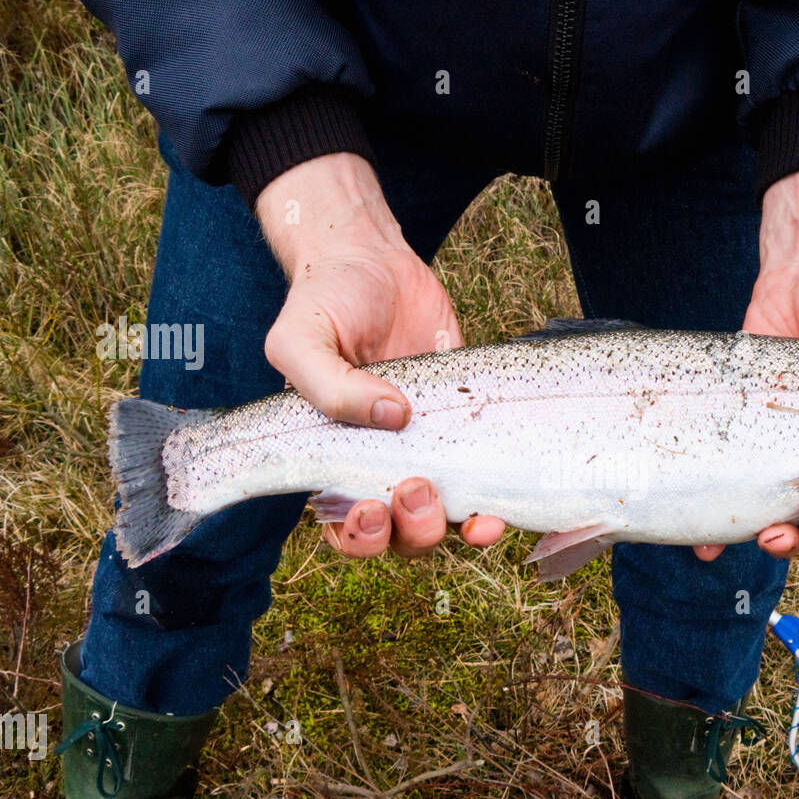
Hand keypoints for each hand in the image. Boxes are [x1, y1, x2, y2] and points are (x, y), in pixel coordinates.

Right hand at [256, 153, 505, 557]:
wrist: (375, 262)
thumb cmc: (327, 301)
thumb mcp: (302, 338)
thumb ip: (327, 384)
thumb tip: (390, 417)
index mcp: (331, 459)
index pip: (341, 526)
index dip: (357, 536)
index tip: (370, 508)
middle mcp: (380, 466)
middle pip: (395, 535)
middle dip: (409, 530)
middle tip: (417, 487)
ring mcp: (428, 452)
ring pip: (438, 522)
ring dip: (449, 527)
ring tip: (461, 505)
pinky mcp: (468, 433)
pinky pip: (481, 489)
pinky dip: (489, 511)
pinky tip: (497, 512)